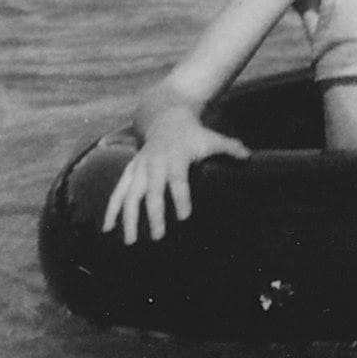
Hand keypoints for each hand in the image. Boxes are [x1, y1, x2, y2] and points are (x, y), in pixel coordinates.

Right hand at [102, 116, 250, 244]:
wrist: (164, 116)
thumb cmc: (192, 133)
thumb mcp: (211, 137)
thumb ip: (230, 147)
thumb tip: (249, 155)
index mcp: (176, 157)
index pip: (178, 179)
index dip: (181, 197)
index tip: (185, 216)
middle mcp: (155, 164)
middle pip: (153, 191)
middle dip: (154, 214)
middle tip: (158, 236)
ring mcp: (140, 168)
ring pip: (130, 194)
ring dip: (129, 218)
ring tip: (131, 241)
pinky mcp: (130, 171)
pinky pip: (118, 191)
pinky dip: (111, 209)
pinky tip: (107, 229)